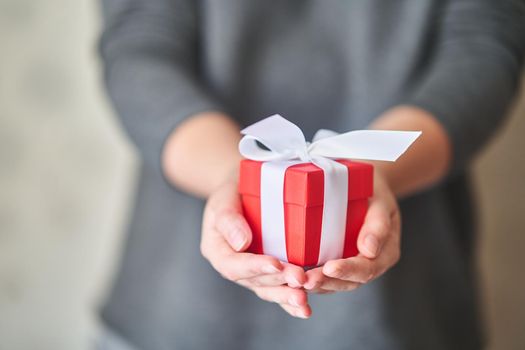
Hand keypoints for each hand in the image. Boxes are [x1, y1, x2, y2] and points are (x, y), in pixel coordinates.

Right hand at [200, 178, 310, 317]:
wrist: (242, 189)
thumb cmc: (232, 192)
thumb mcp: (223, 200)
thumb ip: (229, 220)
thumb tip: (242, 243)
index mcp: (217, 250)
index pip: (233, 265)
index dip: (254, 267)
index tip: (275, 264)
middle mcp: (233, 266)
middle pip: (253, 280)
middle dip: (278, 282)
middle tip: (300, 280)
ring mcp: (250, 271)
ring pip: (267, 289)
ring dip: (286, 296)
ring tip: (304, 301)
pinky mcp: (267, 271)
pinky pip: (277, 288)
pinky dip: (289, 301)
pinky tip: (304, 309)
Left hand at [303, 169, 400, 292]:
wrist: (367, 186)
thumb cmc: (373, 190)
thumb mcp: (381, 202)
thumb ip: (378, 224)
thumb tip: (369, 250)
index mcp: (386, 252)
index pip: (368, 268)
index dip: (349, 270)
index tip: (330, 268)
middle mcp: (372, 264)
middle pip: (351, 282)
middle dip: (328, 282)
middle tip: (307, 281)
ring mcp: (355, 266)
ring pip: (337, 284)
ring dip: (318, 285)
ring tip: (299, 282)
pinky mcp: (339, 262)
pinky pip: (328, 277)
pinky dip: (314, 280)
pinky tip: (296, 279)